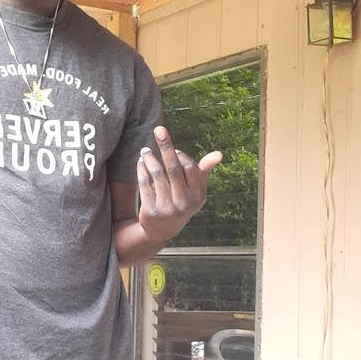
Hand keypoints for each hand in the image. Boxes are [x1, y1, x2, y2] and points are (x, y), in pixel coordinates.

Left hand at [136, 125, 222, 243]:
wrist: (162, 230)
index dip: (181, 155)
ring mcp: (167, 208)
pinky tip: (141, 162)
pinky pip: (144, 184)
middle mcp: (184, 202)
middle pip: (173, 168)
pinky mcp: (151, 211)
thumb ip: (204, 171)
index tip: (173, 149)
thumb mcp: (195, 190)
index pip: (190, 168)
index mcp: (198, 196)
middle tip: (158, 129)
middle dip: (166, 147)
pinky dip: (141, 170)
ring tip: (145, 150)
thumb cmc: (181, 202)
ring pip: (157, 175)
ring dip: (150, 159)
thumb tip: (219, 154)